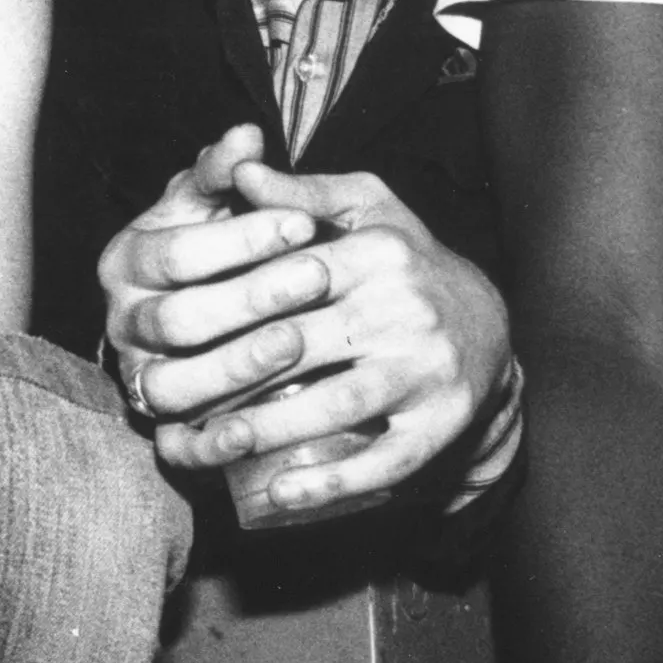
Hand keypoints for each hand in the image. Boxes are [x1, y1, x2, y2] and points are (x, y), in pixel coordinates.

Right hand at [98, 125, 332, 451]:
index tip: (302, 224)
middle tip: (319, 276)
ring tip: (296, 341)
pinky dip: (209, 445)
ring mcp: (140, 378)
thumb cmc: (216, 246)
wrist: (202, 314)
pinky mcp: (162, 427)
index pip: (177, 253)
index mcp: (127, 261)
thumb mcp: (211, 202)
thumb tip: (247, 135)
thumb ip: (224, 171)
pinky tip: (252, 433)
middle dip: (252, 297)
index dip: (240, 240)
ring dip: (235, 367)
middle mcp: (123, 322)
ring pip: (173, 386)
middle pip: (179, 320)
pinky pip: (175, 447)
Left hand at [181, 160, 513, 515]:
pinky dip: (331, 483)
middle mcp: (407, 308)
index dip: (226, 304)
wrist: (491, 324)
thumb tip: (238, 167)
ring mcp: (428, 369)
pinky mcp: (444, 422)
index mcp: (379, 252)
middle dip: (230, 374)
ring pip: (335, 406)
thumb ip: (301, 192)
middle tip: (172, 396)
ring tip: (212, 443)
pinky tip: (280, 495)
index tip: (172, 328)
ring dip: (267, 431)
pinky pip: (384, 460)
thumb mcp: (367, 208)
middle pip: (301, 345)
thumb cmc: (408, 263)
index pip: (287, 277)